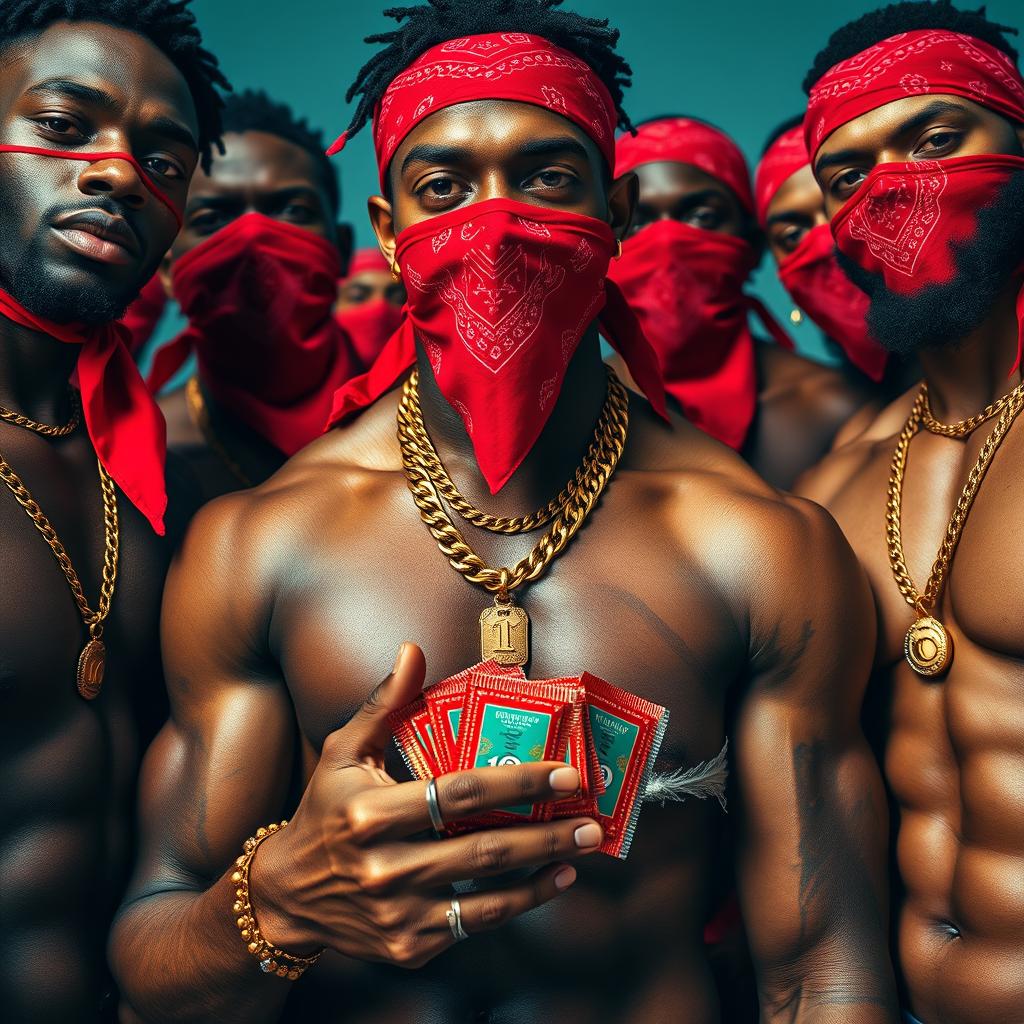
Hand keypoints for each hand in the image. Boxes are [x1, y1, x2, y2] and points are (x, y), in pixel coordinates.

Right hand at [251, 644, 601, 967]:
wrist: (287, 896)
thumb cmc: (323, 812)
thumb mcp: (343, 752)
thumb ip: (384, 703)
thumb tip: (413, 651)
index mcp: (369, 813)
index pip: (457, 794)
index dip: (516, 782)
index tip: (565, 773)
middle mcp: (384, 867)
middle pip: (481, 849)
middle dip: (546, 833)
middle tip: (592, 819)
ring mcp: (397, 913)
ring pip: (487, 894)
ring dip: (543, 870)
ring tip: (584, 849)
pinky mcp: (408, 945)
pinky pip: (476, 925)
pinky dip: (521, 903)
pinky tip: (553, 882)